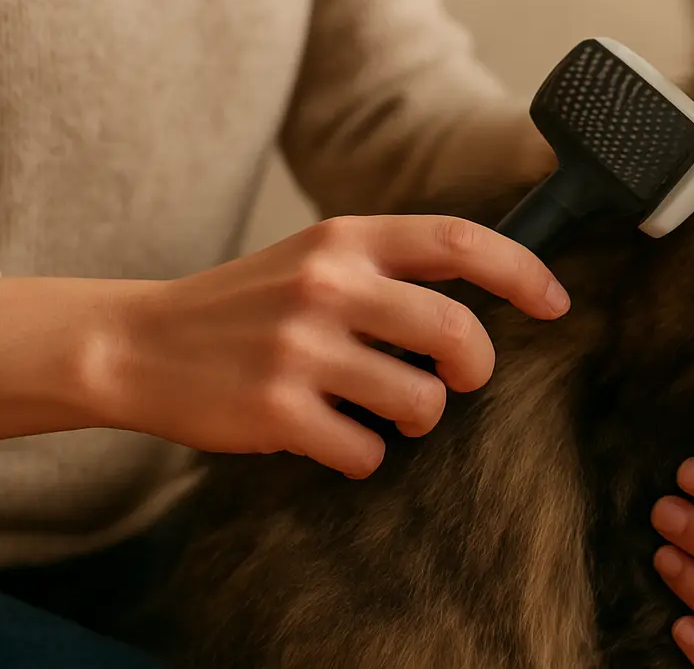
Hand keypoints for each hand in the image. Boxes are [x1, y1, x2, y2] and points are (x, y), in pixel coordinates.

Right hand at [0, 215, 568, 478]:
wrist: (137, 343)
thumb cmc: (245, 304)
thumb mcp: (315, 257)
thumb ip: (389, 265)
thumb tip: (488, 295)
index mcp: (345, 239)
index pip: (460, 241)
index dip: (522, 272)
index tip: (555, 303)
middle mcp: (328, 286)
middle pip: (457, 334)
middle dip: (476, 367)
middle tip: (460, 376)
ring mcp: (301, 349)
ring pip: (422, 402)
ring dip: (417, 417)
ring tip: (379, 407)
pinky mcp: (277, 411)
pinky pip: (366, 451)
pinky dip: (362, 454)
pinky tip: (331, 436)